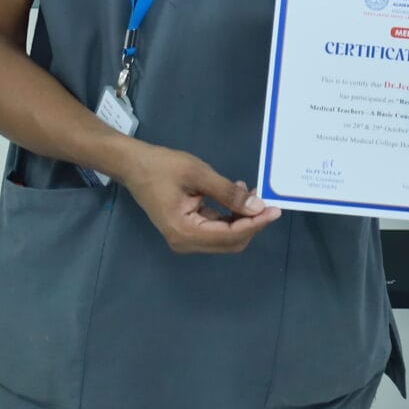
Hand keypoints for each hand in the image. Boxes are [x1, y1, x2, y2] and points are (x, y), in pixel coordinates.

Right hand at [118, 143, 280, 254]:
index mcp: (185, 232)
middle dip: (251, 222)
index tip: (275, 210)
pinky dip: (230, 214)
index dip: (255, 224)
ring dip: (241, 217)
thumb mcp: (198, 174)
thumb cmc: (163, 167)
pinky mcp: (188, 230)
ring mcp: (186, 238)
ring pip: (225, 236)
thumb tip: (257, 207)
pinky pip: (216, 227)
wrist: (134, 165)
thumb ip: (228, 193)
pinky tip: (235, 193)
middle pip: (230, 241)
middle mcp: (185, 242)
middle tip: (263, 198)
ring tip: (247, 189)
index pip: (230, 236)